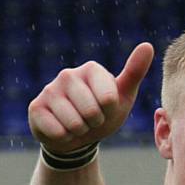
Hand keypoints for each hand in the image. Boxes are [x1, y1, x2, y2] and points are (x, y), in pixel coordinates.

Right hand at [28, 43, 153, 152]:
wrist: (77, 137)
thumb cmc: (102, 115)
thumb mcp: (123, 97)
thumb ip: (134, 73)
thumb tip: (148, 46)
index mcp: (91, 70)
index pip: (108, 98)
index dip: (109, 112)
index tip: (105, 109)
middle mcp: (68, 75)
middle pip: (91, 112)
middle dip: (94, 123)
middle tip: (90, 120)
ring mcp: (49, 90)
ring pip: (74, 123)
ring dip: (80, 132)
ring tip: (77, 125)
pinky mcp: (36, 107)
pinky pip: (57, 131)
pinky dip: (64, 137)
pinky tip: (62, 129)